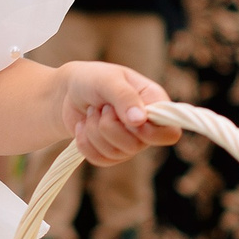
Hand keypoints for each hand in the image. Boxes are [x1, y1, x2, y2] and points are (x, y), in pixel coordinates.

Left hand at [60, 62, 178, 164]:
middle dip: (110, 127)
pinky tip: (82, 126)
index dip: (152, 133)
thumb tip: (140, 121)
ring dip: (95, 131)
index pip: (170, 132)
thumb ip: (124, 96)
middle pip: (137, 145)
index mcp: (155, 103)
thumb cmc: (93, 79)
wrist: (68, 92)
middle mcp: (146, 125)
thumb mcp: (108, 80)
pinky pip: (101, 159)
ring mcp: (129, 141)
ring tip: (92, 112)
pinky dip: (85, 143)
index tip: (130, 121)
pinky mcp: (110, 152)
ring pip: (116, 154)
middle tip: (103, 107)